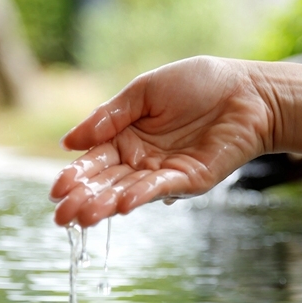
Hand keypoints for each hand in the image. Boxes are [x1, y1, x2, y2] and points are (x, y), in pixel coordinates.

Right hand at [49, 56, 272, 226]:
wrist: (245, 91)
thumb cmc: (197, 84)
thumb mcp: (144, 90)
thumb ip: (109, 116)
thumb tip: (68, 142)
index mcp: (126, 136)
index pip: (95, 160)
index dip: (76, 175)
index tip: (56, 190)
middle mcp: (141, 158)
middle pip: (107, 182)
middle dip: (84, 199)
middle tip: (61, 218)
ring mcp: (163, 172)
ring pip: (129, 190)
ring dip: (106, 204)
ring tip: (83, 218)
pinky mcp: (188, 180)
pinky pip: (160, 188)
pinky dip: (141, 196)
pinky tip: (121, 205)